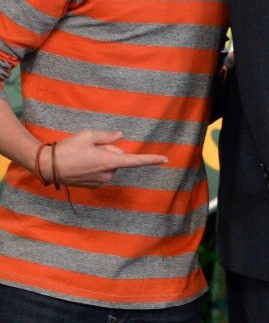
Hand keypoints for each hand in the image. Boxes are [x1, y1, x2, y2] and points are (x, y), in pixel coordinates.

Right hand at [46, 130, 168, 186]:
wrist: (48, 166)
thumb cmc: (68, 149)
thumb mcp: (88, 135)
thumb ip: (107, 136)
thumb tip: (120, 136)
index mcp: (109, 162)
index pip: (135, 160)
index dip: (151, 159)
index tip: (165, 160)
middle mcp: (108, 174)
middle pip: (118, 158)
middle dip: (109, 151)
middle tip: (90, 148)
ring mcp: (100, 182)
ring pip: (110, 165)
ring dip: (102, 159)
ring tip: (83, 157)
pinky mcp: (94, 186)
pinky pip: (102, 173)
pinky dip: (96, 167)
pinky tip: (82, 164)